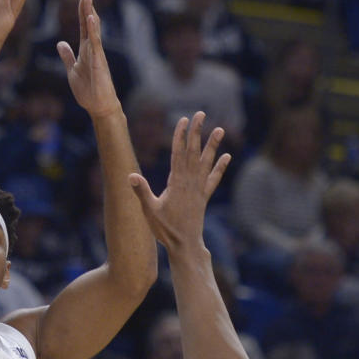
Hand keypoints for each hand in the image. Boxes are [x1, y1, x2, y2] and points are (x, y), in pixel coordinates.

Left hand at [57, 0, 120, 118]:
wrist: (98, 106)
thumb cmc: (88, 90)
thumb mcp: (72, 70)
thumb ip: (67, 56)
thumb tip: (60, 43)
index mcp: (86, 49)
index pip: (83, 25)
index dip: (81, 10)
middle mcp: (93, 48)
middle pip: (89, 22)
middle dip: (87, 6)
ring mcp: (97, 53)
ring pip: (94, 29)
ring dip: (90, 13)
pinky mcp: (99, 61)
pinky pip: (96, 42)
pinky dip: (93, 30)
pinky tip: (90, 18)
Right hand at [129, 112, 229, 250]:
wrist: (185, 245)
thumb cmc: (165, 229)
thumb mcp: (149, 211)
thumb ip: (142, 192)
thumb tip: (131, 176)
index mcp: (176, 183)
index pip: (178, 153)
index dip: (180, 136)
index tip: (183, 120)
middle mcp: (190, 182)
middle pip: (193, 152)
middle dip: (196, 132)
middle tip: (200, 113)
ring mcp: (199, 189)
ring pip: (206, 162)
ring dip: (213, 145)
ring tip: (219, 129)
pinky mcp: (204, 197)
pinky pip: (214, 179)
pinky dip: (220, 167)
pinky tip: (227, 157)